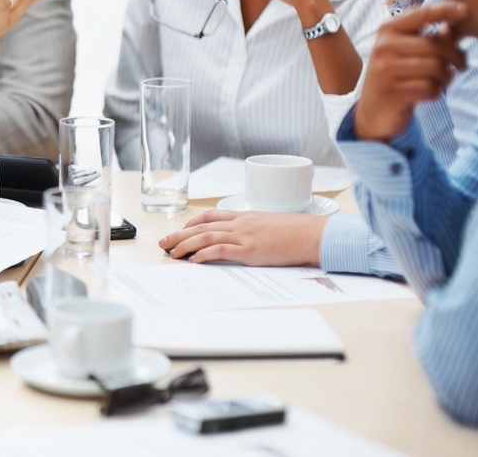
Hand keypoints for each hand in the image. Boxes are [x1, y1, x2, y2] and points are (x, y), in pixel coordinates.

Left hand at [159, 210, 328, 264]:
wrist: (314, 234)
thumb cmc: (298, 232)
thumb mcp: (271, 225)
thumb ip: (255, 230)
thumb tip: (248, 239)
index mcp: (245, 217)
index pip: (210, 216)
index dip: (192, 223)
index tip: (181, 230)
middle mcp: (240, 224)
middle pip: (201, 226)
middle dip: (179, 235)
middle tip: (163, 243)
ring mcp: (244, 236)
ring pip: (205, 236)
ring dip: (184, 245)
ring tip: (171, 253)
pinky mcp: (249, 250)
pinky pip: (220, 250)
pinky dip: (203, 254)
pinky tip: (194, 260)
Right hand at [353, 1, 468, 141]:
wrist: (372, 110)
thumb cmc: (394, 76)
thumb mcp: (406, 52)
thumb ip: (427, 38)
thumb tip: (451, 29)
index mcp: (387, 31)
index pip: (421, 15)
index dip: (445, 10)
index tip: (466, 10)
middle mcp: (383, 47)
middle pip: (435, 45)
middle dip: (456, 56)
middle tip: (461, 65)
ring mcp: (386, 70)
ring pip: (436, 67)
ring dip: (446, 77)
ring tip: (441, 80)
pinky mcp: (393, 92)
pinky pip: (431, 88)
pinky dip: (436, 92)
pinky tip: (429, 92)